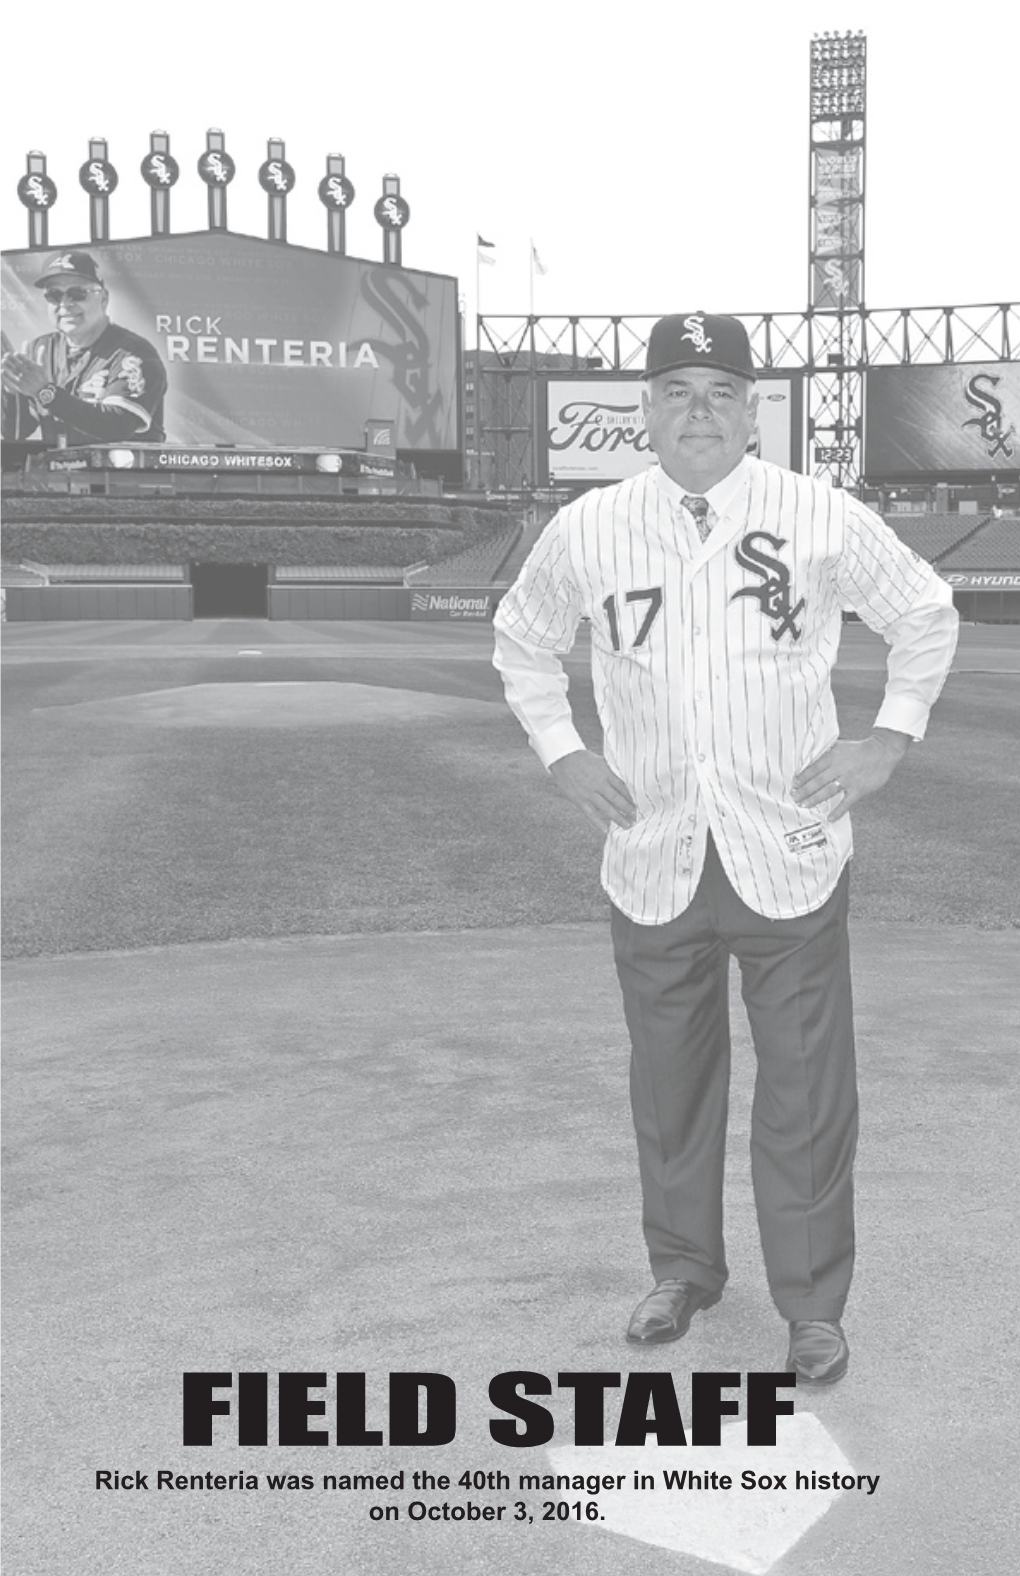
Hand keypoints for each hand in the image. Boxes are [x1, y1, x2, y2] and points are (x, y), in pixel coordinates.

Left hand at [1, 353, 46, 397]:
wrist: (42, 391)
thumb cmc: (42, 377)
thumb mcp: (42, 366)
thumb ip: (41, 356)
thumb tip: (42, 346)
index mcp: (34, 368)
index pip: (27, 362)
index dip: (21, 358)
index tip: (16, 353)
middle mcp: (29, 374)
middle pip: (19, 365)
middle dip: (12, 360)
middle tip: (6, 355)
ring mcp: (24, 379)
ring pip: (15, 371)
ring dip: (9, 366)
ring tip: (3, 360)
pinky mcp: (20, 385)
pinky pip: (12, 379)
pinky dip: (7, 375)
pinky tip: (2, 371)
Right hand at [548, 749, 637, 833]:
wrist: (563, 758)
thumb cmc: (583, 758)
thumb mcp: (600, 761)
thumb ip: (611, 771)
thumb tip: (625, 780)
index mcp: (605, 773)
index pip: (622, 787)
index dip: (631, 797)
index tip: (638, 804)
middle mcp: (598, 784)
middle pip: (617, 799)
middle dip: (628, 809)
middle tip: (636, 817)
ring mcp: (588, 793)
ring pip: (606, 808)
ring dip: (618, 818)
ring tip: (627, 825)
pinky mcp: (579, 800)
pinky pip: (590, 814)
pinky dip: (598, 823)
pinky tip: (606, 830)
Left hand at [792, 731, 910, 821]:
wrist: (882, 751)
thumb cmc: (858, 750)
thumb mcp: (840, 746)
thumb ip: (825, 754)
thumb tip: (808, 761)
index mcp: (833, 756)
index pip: (813, 768)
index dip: (802, 778)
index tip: (794, 784)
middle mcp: (840, 768)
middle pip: (818, 781)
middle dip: (804, 791)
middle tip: (795, 797)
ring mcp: (850, 779)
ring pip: (828, 792)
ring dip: (815, 799)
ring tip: (805, 805)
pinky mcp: (859, 789)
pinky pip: (847, 803)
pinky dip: (838, 811)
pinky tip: (829, 818)